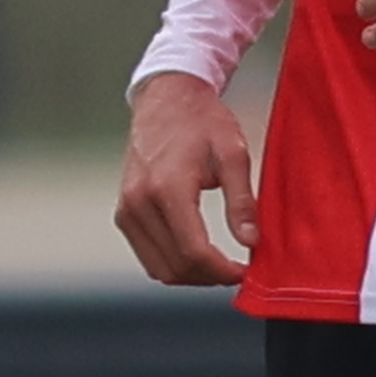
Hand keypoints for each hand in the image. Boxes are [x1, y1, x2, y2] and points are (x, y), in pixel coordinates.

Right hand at [114, 70, 255, 288]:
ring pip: (158, 268)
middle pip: (175, 265)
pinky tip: (198, 254)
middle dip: (210, 277)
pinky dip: (173, 263)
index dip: (223, 270)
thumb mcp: (233, 155)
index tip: (246, 272)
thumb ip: (242, 201)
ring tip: (220, 266)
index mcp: (167, 187)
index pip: (194, 250)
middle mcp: (138, 202)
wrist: (166, 99)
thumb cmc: (203, 122)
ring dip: (191, 275)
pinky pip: (148, 255)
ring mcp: (126, 209)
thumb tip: (251, 242)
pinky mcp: (123, 212)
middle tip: (238, 271)